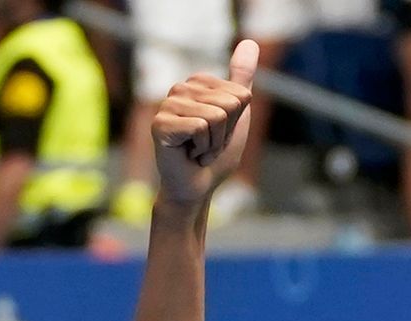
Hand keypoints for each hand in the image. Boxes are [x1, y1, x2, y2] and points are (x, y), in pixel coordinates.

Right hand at [151, 41, 258, 207]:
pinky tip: (189, 155)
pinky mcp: (160, 124)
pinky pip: (201, 128)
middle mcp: (180, 89)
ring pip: (217, 116)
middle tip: (207, 144)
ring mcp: (167, 105)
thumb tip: (250, 42)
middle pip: (229, 103)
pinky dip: (202, 149)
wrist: (198, 188)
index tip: (219, 134)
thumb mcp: (237, 114)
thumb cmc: (216, 155)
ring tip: (198, 150)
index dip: (236, 122)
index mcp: (197, 83)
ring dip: (214, 143)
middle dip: (226, 133)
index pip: (239, 94)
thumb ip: (242, 79)